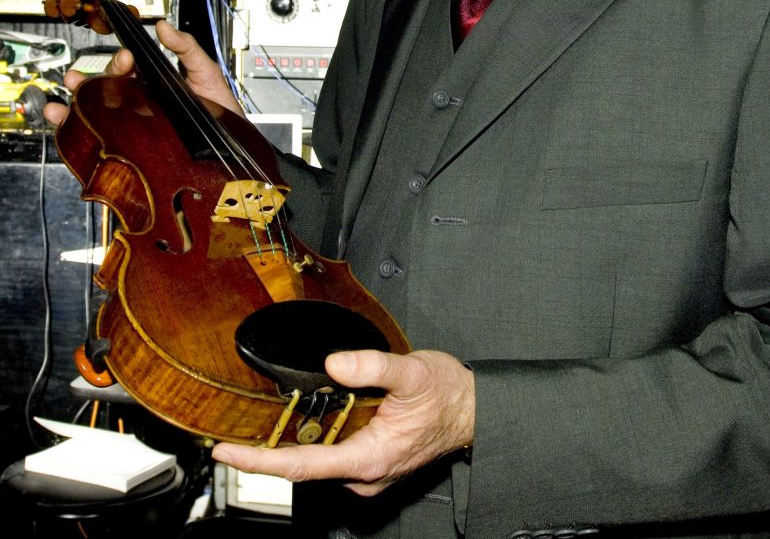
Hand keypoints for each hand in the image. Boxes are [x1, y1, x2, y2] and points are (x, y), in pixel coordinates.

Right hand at [43, 20, 243, 125]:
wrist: (231, 141)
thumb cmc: (221, 108)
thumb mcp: (205, 71)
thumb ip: (186, 47)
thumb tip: (162, 25)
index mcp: (154, 83)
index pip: (128, 69)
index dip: (120, 61)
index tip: (125, 57)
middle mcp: (140, 101)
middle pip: (106, 87)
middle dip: (91, 78)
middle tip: (86, 77)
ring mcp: (134, 122)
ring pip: (96, 108)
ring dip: (76, 99)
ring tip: (67, 94)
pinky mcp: (131, 143)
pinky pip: (96, 134)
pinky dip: (72, 125)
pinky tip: (60, 118)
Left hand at [212, 349, 474, 494]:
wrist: (474, 410)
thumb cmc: (448, 395)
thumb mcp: (413, 371)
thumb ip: (373, 366)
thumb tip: (334, 363)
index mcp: (369, 458)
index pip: (302, 465)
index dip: (260, 460)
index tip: (227, 452)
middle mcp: (364, 474)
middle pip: (303, 465)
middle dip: (267, 448)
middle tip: (234, 427)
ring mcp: (368, 472)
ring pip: (318, 459)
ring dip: (292, 440)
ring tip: (265, 418)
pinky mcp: (371, 463)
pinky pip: (333, 454)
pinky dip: (315, 437)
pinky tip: (308, 417)